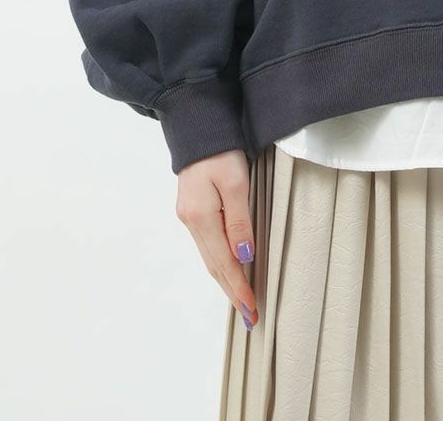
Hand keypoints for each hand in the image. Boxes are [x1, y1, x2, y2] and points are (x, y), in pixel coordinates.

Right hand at [175, 149, 257, 329]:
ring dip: (226, 279)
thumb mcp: (235, 181)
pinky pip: (208, 244)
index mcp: (201, 217)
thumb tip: (244, 255)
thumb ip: (239, 219)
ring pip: (210, 256)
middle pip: (214, 265)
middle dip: (232, 291)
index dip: (239, 287)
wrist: (197, 126)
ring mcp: (189, 216)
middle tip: (250, 315)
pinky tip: (228, 267)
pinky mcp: (192, 209)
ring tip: (241, 299)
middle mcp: (191, 221)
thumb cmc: (220, 150)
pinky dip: (219, 261)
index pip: (224, 262)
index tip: (252, 309)